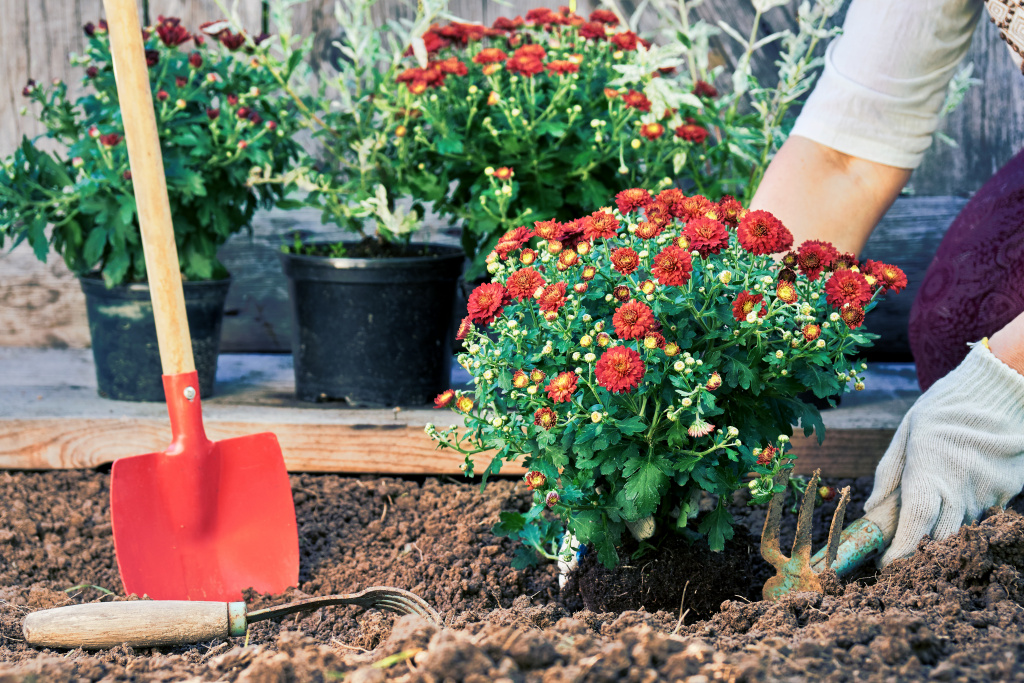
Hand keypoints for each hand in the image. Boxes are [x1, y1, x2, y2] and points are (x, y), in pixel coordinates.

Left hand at [864, 342, 1023, 565]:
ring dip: (946, 527)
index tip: (887, 565)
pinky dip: (969, 509)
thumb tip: (872, 508)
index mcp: (928, 473)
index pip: (914, 526)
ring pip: (963, 527)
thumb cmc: (946, 407)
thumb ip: (889, 471)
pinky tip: (964, 486)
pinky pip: (984, 512)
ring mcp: (988, 492)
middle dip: (922, 550)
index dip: (900, 551)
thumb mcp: (908, 431)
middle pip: (940, 538)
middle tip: (906, 548)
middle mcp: (960, 489)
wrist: (1001, 389)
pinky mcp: (1009, 490)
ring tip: (937, 502)